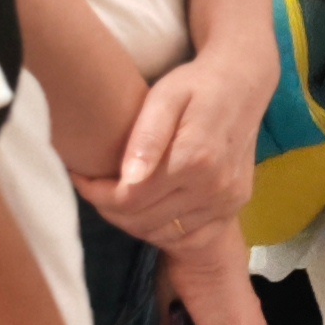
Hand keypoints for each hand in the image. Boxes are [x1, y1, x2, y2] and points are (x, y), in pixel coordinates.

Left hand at [75, 52, 257, 243]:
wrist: (242, 85)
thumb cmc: (195, 85)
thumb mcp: (165, 96)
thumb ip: (146, 137)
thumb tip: (129, 179)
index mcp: (194, 159)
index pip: (129, 199)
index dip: (97, 194)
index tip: (82, 177)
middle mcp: (215, 187)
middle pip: (143, 221)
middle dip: (110, 209)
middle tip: (96, 188)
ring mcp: (227, 201)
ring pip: (163, 234)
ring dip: (133, 222)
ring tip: (119, 196)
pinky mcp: (234, 208)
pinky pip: (189, 239)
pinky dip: (163, 232)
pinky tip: (150, 210)